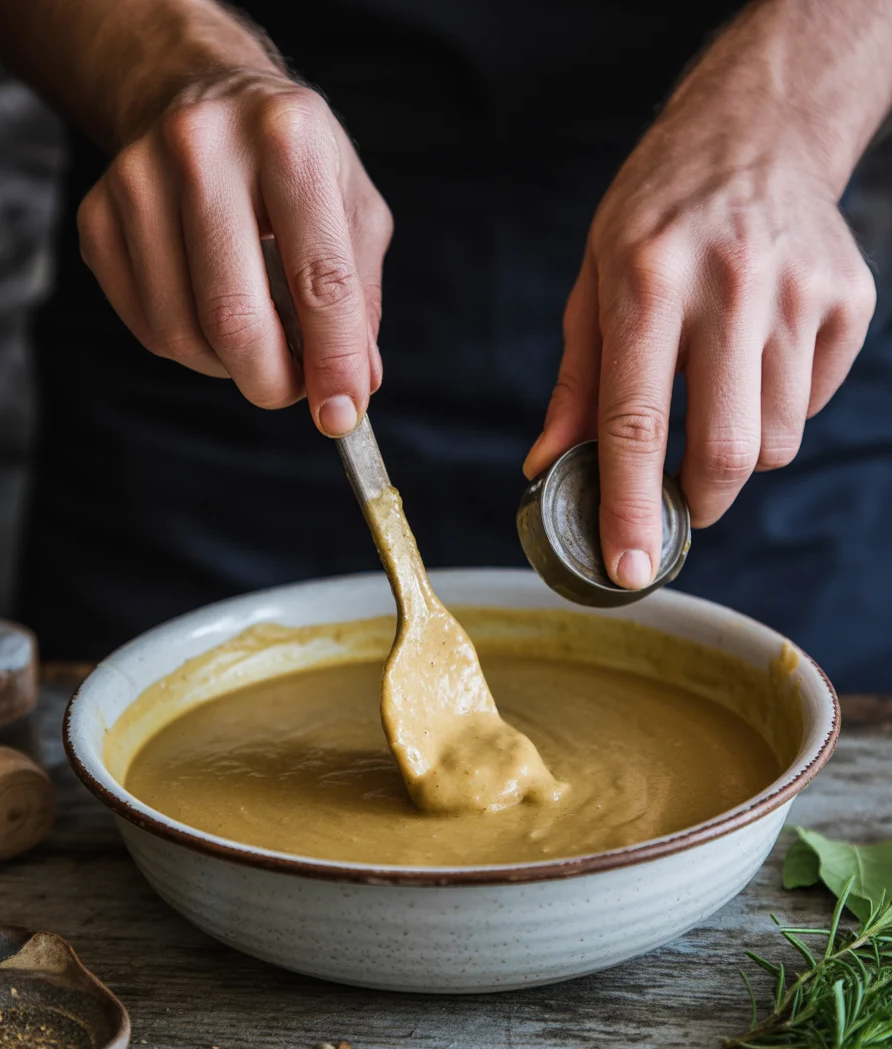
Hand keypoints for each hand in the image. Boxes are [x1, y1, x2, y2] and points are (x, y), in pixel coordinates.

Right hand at [77, 71, 392, 433]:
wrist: (203, 97)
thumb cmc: (292, 161)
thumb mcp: (353, 208)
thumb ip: (359, 297)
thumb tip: (355, 385)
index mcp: (288, 137)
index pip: (319, 280)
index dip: (335, 362)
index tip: (344, 416)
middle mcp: (203, 147)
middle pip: (235, 318)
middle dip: (273, 381)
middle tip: (293, 390)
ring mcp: (137, 179)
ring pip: (183, 333)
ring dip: (230, 367)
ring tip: (259, 342)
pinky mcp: (98, 215)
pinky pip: (147, 326)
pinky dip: (190, 349)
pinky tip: (212, 318)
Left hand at [524, 9, 878, 590]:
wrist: (756, 130)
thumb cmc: (657, 211)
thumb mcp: (592, 279)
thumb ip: (575, 382)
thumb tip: (548, 465)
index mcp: (647, 280)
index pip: (636, 421)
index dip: (628, 506)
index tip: (626, 569)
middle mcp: (730, 285)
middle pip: (727, 450)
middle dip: (697, 502)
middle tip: (677, 506)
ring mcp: (799, 291)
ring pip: (777, 439)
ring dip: (739, 453)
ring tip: (715, 399)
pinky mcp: (849, 298)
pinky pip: (813, 403)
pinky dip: (780, 408)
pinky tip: (756, 360)